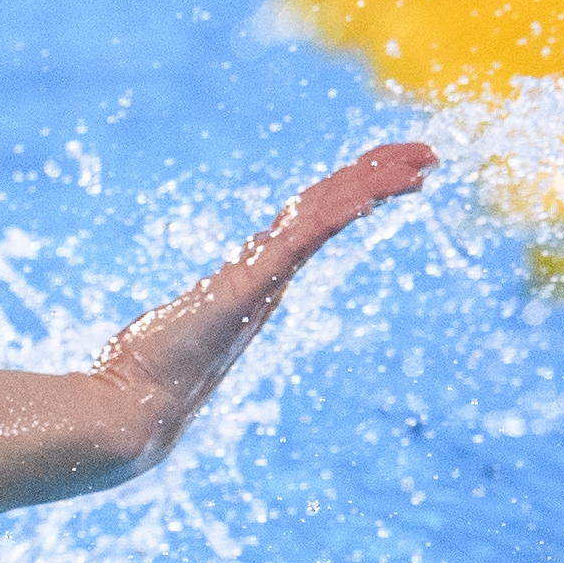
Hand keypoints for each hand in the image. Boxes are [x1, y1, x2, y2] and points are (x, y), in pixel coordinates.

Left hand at [95, 139, 434, 457]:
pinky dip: (332, 216)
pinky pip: (297, 242)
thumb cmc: (149, 368)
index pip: (315, 215)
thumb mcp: (185, 317)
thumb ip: (202, 306)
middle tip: (428, 156)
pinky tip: (364, 196)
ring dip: (371, 186)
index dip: (353, 186)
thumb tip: (205, 303)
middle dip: (379, 177)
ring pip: (325, 219)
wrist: (135, 406)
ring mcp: (264, 282)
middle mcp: (272, 275)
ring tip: (418, 166)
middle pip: (332, 209)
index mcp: (260, 273)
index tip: (394, 166)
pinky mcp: (247, 289)